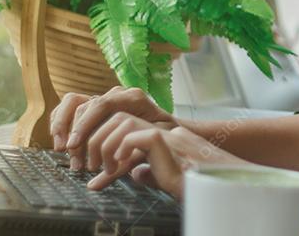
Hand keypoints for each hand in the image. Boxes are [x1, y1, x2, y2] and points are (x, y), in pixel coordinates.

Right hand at [50, 87, 177, 170]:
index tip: (73, 145)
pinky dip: (61, 123)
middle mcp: (117, 94)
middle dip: (73, 132)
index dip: (84, 125)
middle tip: (70, 156)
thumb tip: (96, 185)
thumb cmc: (160, 139)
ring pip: (73, 104)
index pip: (101, 105)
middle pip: (85, 106)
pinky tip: (61, 143)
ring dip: (62, 127)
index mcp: (133, 98)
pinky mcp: (95, 106)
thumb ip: (124, 164)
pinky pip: (71, 108)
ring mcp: (105, 97)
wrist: (166, 130)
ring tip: (63, 151)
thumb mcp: (148, 149)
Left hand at [86, 119, 246, 199]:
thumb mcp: (162, 174)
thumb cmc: (190, 181)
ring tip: (102, 168)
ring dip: (102, 145)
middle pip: (115, 114)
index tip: (90, 162)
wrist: (210, 184)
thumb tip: (136, 175)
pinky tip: (120, 167)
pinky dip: (120, 150)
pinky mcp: (161, 138)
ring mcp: (160, 130)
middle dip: (94, 137)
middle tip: (88, 165)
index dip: (99, 135)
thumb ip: (147, 171)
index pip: (119, 121)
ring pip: (120, 122)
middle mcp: (157, 126)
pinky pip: (131, 136)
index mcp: (156, 133)